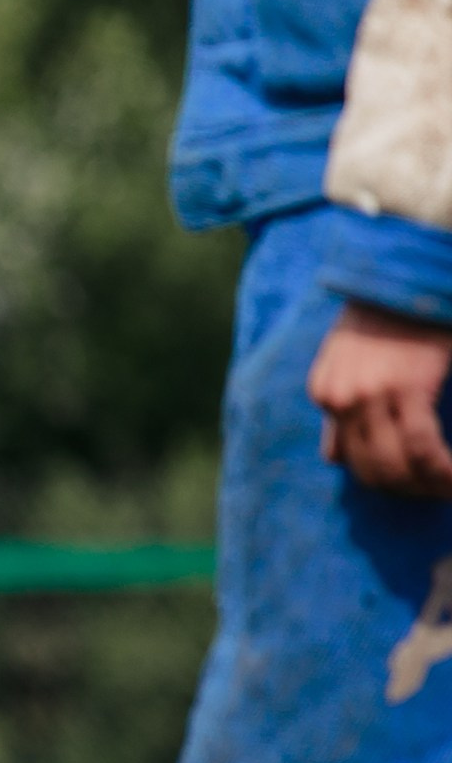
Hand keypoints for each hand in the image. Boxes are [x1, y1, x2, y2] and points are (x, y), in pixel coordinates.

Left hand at [309, 302, 451, 496]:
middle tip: (437, 493)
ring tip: (448, 489)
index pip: (345, 458)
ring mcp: (370, 396)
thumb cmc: (388, 310)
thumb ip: (340, 405)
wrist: (408, 269)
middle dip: (406, 490)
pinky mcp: (407, 389)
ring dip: (427, 487)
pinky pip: (423, 449)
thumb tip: (332, 459)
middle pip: (368, 469)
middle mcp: (339, 399)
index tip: (413, 482)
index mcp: (324, 392)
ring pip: (395, 466)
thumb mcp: (348, 358)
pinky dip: (442, 471)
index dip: (382, 476)